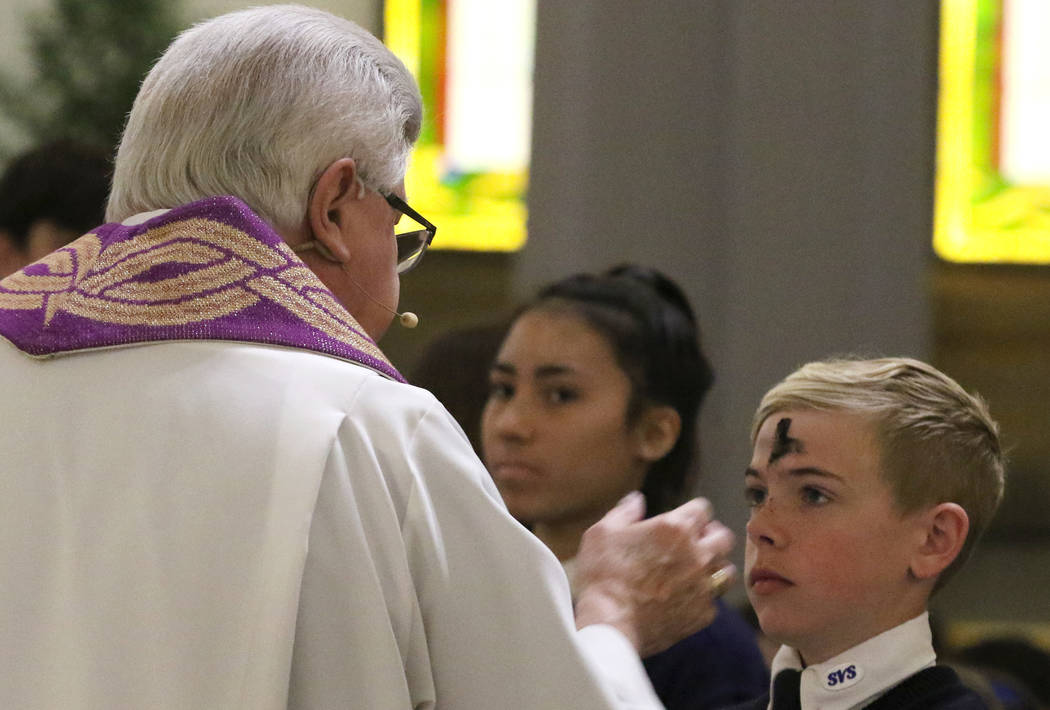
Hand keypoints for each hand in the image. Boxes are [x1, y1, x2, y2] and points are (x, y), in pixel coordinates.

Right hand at [572, 492, 735, 656]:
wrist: (610, 624)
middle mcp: (697, 554)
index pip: (703, 509)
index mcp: (675, 529)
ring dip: (714, 567)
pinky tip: (684, 599)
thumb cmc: (603, 575)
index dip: (692, 512)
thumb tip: (637, 499)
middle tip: (695, 542)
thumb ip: (624, 512)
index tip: (683, 520)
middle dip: (711, 536)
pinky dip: (702, 598)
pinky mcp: (703, 613)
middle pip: (724, 537)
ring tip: (695, 571)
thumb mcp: (602, 533)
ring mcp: (703, 586)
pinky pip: (713, 601)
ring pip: (726, 570)